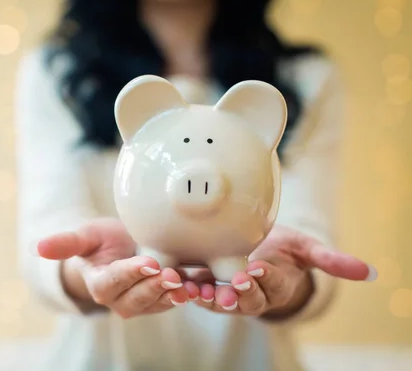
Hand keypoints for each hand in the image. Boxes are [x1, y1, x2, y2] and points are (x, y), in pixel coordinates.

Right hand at [37, 218, 191, 317]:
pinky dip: (190, 292)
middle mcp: (119, 299)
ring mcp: (142, 302)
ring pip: (158, 303)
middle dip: (155, 288)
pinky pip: (175, 300)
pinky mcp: (160, 299)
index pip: (113, 282)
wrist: (118, 250)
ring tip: (192, 284)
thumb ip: (65, 243)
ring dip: (175, 295)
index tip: (148, 263)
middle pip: (137, 299)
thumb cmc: (99, 242)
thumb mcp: (84, 237)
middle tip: (173, 275)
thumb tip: (38, 246)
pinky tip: (204, 282)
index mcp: (100, 283)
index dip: (130, 274)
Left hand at [189, 225, 375, 318]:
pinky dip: (189, 287)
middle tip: (234, 283)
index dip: (265, 278)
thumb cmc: (283, 249)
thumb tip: (369, 272)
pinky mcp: (207, 286)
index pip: (272, 284)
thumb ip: (330, 260)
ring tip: (199, 289)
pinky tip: (179, 279)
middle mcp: (251, 293)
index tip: (258, 269)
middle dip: (240, 293)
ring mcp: (228, 292)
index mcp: (275, 284)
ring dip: (209, 296)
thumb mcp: (306, 249)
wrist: (258, 249)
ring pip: (219, 300)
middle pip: (246, 299)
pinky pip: (198, 290)